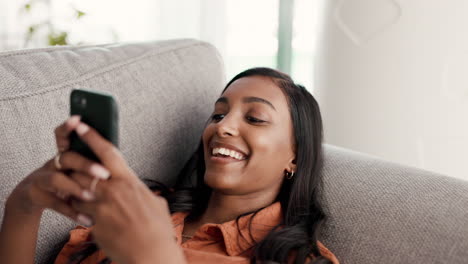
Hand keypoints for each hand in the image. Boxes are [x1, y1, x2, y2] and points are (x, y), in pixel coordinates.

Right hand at [6, 116, 110, 223]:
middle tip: (104, 174)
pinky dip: (73, 212)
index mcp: (65, 152)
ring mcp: (42, 178)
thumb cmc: (67, 179)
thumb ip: (92, 158)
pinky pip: (56, 204)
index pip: (65, 134)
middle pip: (68, 157)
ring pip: (57, 179)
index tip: (78, 119)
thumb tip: (117, 155)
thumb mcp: (77, 168)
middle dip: (85, 164)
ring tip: (91, 196)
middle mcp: (53, 162)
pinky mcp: (37, 195)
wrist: (36, 196)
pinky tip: (88, 219)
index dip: (69, 127)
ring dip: (76, 188)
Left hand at [69, 122, 185, 263]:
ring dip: (74, 189)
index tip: (81, 125)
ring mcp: (101, 207)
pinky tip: (88, 217)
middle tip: (70, 162)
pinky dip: (80, 212)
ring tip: (76, 192)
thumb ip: (142, 192)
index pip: (107, 152)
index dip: (92, 136)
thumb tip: (139, 189)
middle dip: (75, 165)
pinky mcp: (94, 223)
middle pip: (84, 169)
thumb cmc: (158, 230)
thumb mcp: (156, 203)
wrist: (151, 255)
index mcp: (129, 181)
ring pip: (77, 190)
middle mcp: (112, 190)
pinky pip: (81, 213)